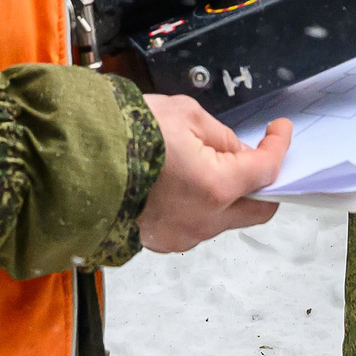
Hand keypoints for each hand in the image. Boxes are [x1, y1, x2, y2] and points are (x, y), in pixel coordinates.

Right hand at [138, 96, 292, 252]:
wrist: (76, 158)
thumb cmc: (127, 131)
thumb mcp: (185, 114)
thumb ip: (222, 137)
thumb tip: (239, 151)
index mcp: (216, 186)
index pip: (266, 170)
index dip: (279, 147)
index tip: (279, 131)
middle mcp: (205, 220)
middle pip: (257, 210)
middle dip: (264, 183)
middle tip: (257, 157)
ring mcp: (182, 235)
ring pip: (223, 219)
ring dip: (227, 195)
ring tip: (208, 165)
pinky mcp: (160, 241)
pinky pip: (194, 226)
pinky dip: (199, 206)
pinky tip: (182, 184)